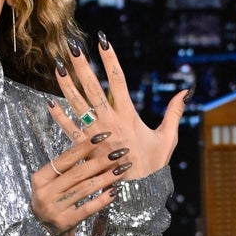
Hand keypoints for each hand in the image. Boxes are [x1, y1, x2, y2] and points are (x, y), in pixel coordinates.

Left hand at [30, 31, 192, 235]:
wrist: (137, 194)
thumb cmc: (153, 165)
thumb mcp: (168, 138)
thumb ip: (174, 113)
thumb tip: (186, 91)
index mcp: (128, 116)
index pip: (119, 80)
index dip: (110, 59)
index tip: (102, 41)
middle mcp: (109, 122)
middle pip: (93, 88)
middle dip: (83, 66)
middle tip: (72, 46)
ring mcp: (94, 134)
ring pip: (77, 105)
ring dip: (66, 85)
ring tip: (57, 65)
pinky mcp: (84, 149)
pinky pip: (68, 130)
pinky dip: (58, 116)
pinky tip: (48, 102)